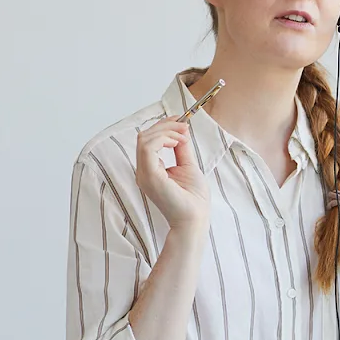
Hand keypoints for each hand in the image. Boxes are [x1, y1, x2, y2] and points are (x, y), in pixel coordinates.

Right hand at [135, 117, 209, 232]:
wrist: (195, 218)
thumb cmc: (193, 199)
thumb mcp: (188, 166)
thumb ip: (182, 149)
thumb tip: (181, 132)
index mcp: (151, 169)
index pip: (148, 140)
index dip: (163, 126)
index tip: (181, 121)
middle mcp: (144, 171)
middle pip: (144, 136)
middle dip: (165, 126)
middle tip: (184, 126)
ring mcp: (144, 174)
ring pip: (144, 139)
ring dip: (166, 131)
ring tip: (183, 136)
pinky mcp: (150, 176)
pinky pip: (147, 148)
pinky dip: (163, 139)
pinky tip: (177, 142)